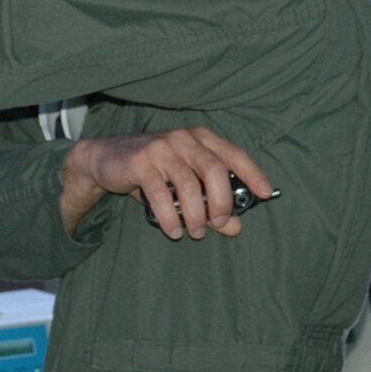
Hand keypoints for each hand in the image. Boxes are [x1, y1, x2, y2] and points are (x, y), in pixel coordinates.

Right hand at [60, 128, 271, 241]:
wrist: (105, 160)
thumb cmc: (153, 173)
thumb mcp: (184, 186)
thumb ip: (211, 204)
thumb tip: (235, 227)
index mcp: (200, 139)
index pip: (233, 154)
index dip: (252, 173)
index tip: (265, 193)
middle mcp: (184, 139)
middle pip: (214, 170)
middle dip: (222, 202)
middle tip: (220, 224)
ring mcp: (161, 148)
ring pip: (189, 185)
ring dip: (196, 215)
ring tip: (195, 232)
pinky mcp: (140, 162)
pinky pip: (161, 194)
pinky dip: (171, 217)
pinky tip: (174, 230)